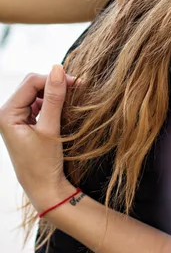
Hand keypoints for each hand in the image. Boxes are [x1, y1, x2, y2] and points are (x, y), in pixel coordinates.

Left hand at [0, 66, 78, 212]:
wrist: (44, 189)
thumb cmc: (43, 163)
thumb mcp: (50, 128)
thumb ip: (53, 97)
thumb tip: (57, 68)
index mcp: (6, 113)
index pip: (31, 82)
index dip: (54, 78)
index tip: (77, 83)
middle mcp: (7, 113)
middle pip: (33, 84)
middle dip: (54, 84)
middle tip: (78, 88)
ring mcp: (15, 117)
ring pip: (37, 92)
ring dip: (55, 92)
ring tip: (72, 98)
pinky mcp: (24, 121)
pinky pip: (39, 102)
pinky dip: (52, 101)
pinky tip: (64, 106)